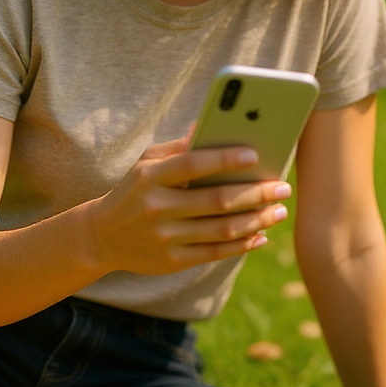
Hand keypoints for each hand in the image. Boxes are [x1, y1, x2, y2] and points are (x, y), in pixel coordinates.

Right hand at [86, 132, 291, 276]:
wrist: (102, 236)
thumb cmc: (136, 189)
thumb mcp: (147, 162)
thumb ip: (180, 147)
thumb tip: (212, 125)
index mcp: (150, 177)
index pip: (192, 165)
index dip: (224, 159)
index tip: (255, 153)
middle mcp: (157, 208)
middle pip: (216, 201)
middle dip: (256, 193)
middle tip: (283, 187)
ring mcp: (164, 237)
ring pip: (222, 229)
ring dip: (257, 220)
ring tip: (279, 210)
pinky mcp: (172, 261)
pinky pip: (215, 253)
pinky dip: (242, 245)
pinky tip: (261, 234)